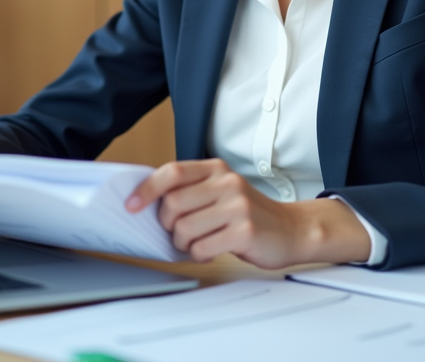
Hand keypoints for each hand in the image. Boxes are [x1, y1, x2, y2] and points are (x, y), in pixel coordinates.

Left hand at [125, 159, 371, 268]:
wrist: (292, 230)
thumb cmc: (249, 214)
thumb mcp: (222, 191)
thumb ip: (192, 190)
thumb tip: (148, 201)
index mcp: (216, 169)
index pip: (172, 172)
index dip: (146, 189)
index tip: (131, 205)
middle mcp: (227, 182)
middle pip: (173, 205)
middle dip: (168, 226)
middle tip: (179, 233)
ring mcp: (237, 206)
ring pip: (184, 229)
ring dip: (183, 244)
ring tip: (197, 243)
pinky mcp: (245, 230)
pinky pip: (202, 248)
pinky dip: (199, 255)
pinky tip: (210, 251)